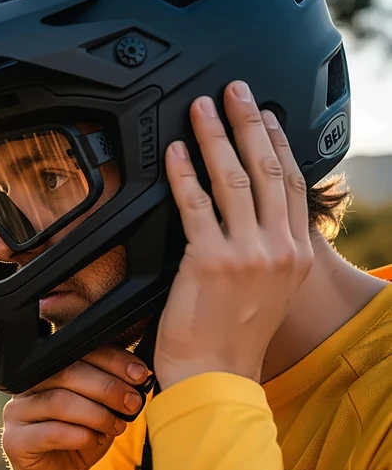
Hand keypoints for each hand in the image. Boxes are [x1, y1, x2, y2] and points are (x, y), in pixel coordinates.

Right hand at [2, 346, 146, 469]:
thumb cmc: (78, 439)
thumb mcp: (101, 410)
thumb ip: (111, 390)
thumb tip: (138, 376)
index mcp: (47, 369)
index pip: (77, 351)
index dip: (111, 359)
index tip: (138, 373)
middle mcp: (26, 386)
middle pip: (67, 373)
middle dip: (107, 387)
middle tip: (132, 402)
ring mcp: (16, 413)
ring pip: (60, 402)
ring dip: (97, 414)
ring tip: (117, 425)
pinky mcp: (15, 441)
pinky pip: (51, 433)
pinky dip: (81, 436)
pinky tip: (95, 441)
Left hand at [155, 80, 312, 389]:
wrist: (215, 377)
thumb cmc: (231, 341)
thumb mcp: (266, 294)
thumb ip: (264, 253)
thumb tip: (248, 220)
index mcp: (294, 255)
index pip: (291, 184)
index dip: (276, 143)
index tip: (263, 116)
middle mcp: (278, 249)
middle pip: (267, 169)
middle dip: (248, 123)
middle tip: (234, 92)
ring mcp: (247, 253)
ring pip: (234, 179)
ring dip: (216, 137)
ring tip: (202, 108)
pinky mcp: (210, 260)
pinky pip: (195, 205)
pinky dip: (184, 174)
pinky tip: (176, 152)